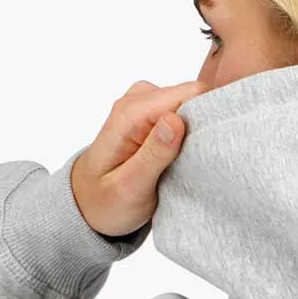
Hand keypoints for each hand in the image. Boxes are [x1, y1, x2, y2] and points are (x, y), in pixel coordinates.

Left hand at [71, 79, 208, 237]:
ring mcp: (146, 105)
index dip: (207, 116)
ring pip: (192, 105)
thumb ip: (154, 154)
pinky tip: (183, 156)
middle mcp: (138, 100)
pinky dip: (190, 134)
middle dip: (203, 126)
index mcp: (131, 114)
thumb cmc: (105, 200)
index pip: (189, 94)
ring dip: (197, 132)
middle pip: (193, 96)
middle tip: (196, 161)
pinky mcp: (153, 115)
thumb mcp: (130, 187)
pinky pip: (184, 114)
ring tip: (188, 162)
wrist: (86, 205)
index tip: (211, 146)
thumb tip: (176, 120)